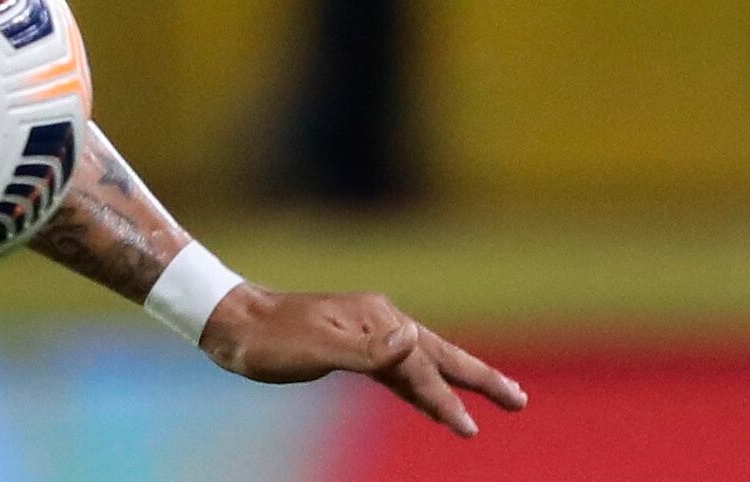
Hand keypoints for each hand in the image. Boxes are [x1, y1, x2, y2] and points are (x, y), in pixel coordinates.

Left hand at [198, 285, 527, 435]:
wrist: (230, 320)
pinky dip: (419, 384)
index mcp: (375, 320)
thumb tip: (412, 338)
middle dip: (479, 379)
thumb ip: (365, 349)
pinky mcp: (351, 343)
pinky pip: (397, 368)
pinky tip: (430, 399)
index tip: (470, 430)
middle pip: (439, 354)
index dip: (446, 399)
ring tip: (493, 398)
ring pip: (422, 361)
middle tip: (519, 401)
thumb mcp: (314, 349)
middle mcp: (378, 320)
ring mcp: (366, 330)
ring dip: (454, 382)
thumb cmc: (268, 340)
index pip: (421, 366)